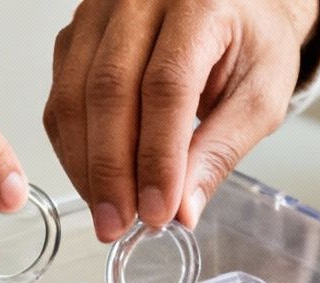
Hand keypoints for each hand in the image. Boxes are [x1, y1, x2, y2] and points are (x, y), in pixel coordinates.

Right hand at [44, 0, 319, 240]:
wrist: (235, 4)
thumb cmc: (251, 42)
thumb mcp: (259, 97)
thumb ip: (221, 151)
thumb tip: (181, 209)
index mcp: (200, 4)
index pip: (167, 85)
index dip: (158, 156)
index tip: (159, 210)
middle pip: (109, 89)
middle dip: (112, 170)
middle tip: (120, 223)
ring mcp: (101, 13)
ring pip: (74, 94)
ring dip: (86, 165)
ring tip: (107, 213)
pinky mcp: (77, 34)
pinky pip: (60, 96)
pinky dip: (73, 147)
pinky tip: (92, 180)